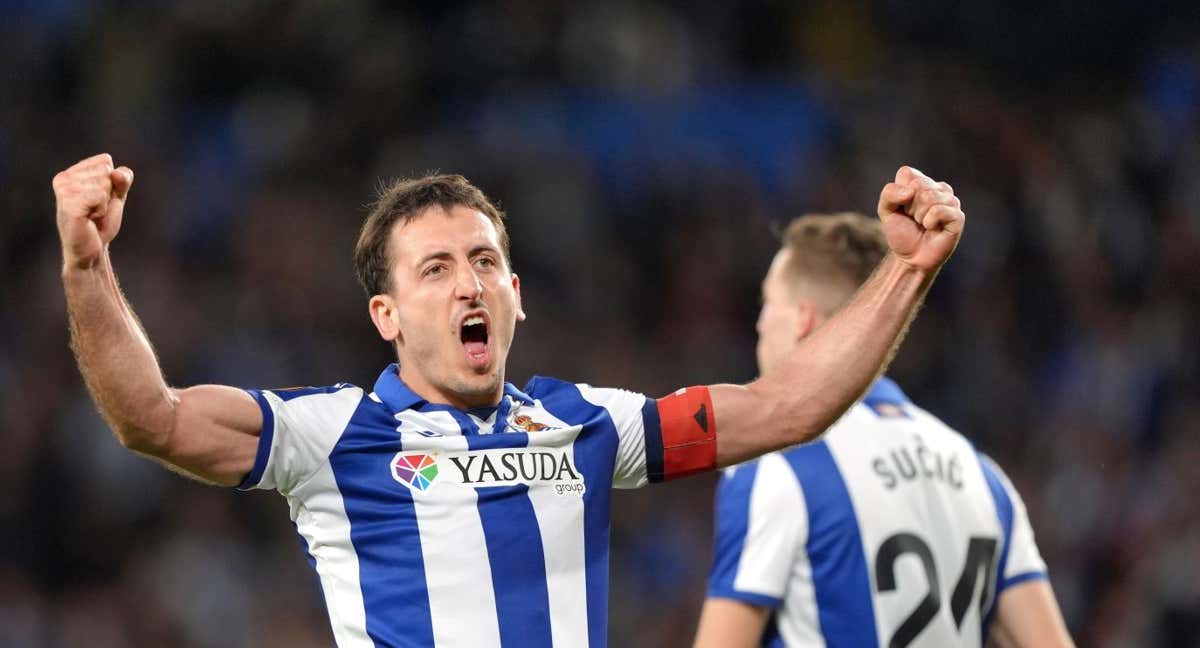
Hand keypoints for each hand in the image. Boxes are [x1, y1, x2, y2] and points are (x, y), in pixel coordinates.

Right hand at [54, 153, 133, 269]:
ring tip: (92, 214)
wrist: (92, 249)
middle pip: (106, 171)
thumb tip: (115, 172)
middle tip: (96, 210)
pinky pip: (99, 196)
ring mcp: (64, 190)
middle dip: (109, 194)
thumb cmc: (100, 222)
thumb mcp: (116, 196)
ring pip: (104, 183)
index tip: (100, 199)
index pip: (105, 161)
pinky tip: (89, 218)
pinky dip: (102, 209)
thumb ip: (122, 179)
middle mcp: (64, 178)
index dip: (112, 183)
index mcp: (71, 172)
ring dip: (105, 203)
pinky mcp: (68, 203)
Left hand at [876, 166, 963, 271]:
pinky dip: (929, 222)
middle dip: (909, 206)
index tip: (902, 208)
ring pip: (929, 197)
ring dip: (919, 215)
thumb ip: (889, 194)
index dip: (899, 194)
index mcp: (922, 182)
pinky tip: (932, 228)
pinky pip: (939, 210)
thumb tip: (910, 191)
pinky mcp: (958, 216)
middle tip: (914, 218)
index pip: (907, 173)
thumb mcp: (886, 211)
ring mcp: (951, 201)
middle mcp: (938, 188)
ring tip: (923, 224)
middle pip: (918, 185)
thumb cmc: (900, 232)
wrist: (910, 258)